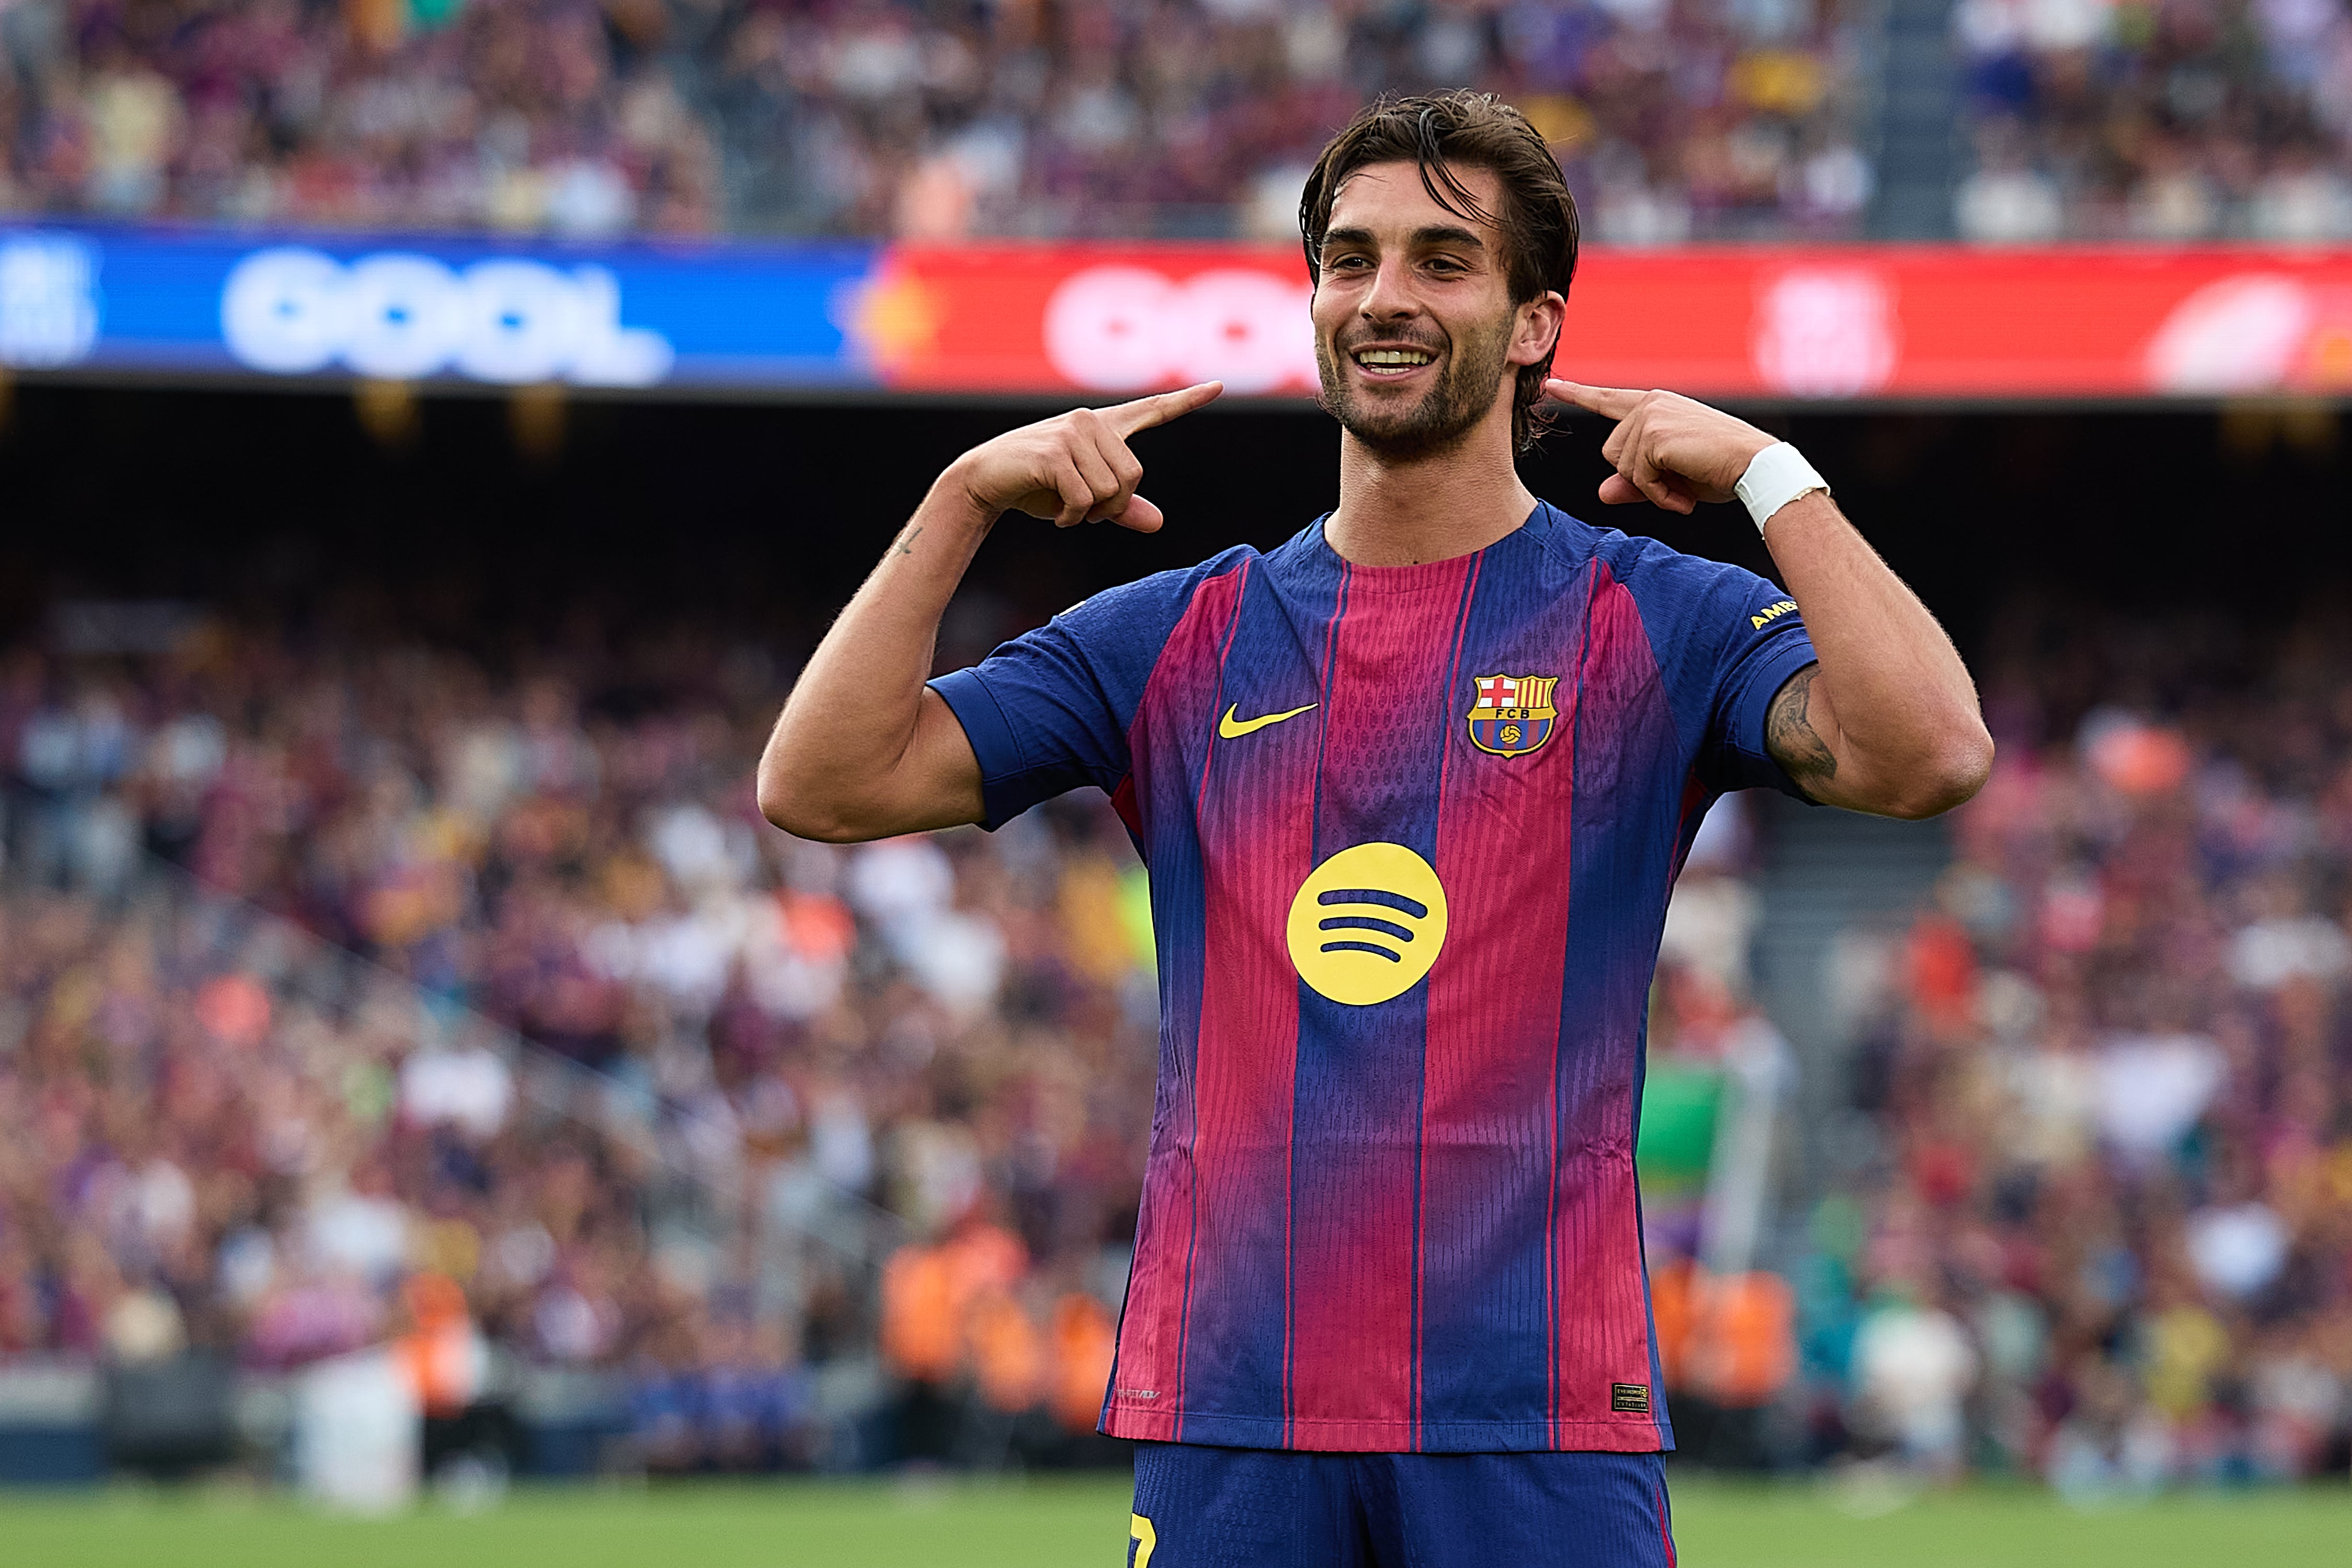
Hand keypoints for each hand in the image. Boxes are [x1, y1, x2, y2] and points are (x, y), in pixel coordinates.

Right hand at [947, 382, 1223, 530]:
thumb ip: (1121, 508)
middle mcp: (1091, 421)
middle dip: (1112, 506)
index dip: (1188, 401)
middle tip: (1084, 512)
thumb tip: (1158, 523)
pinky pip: (1084, 498)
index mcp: (1103, 427)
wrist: (983, 482)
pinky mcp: (1054, 451)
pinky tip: (1057, 516)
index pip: (1152, 410)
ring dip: (1089, 514)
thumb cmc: (1035, 486)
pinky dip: (1072, 518)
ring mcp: (1072, 433)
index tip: (1219, 386)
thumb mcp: (1084, 499)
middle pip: (1132, 477)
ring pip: (1110, 491)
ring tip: (1065, 509)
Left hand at [1545, 379, 1774, 515]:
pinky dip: (1659, 495)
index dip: (1578, 394)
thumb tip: (1602, 493)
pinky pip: (1637, 478)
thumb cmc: (1719, 470)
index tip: (1551, 385)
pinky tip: (1683, 494)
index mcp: (1655, 406)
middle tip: (1678, 483)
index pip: (1608, 399)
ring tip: (1685, 486)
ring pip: (1621, 468)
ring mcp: (1651, 416)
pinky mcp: (1654, 434)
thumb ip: (1634, 484)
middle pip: (1610, 453)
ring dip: (1652, 488)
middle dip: (1639, 478)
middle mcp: (1651, 404)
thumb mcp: (1670, 479)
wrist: (1755, 467)